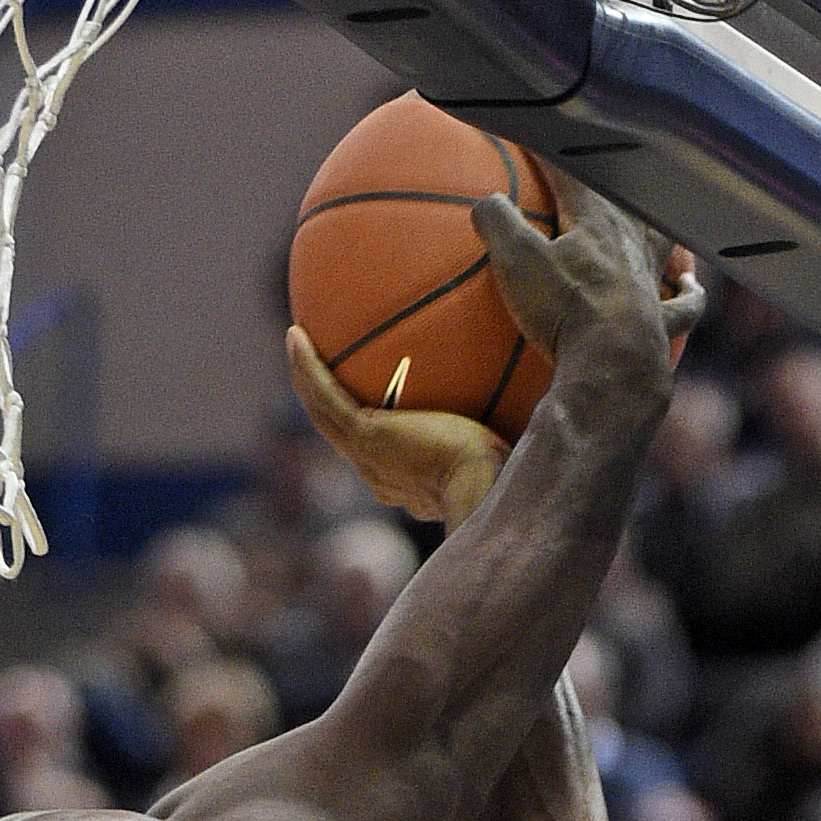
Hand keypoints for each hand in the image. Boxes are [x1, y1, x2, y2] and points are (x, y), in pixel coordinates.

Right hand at [286, 332, 506, 530]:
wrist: (488, 485)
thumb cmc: (508, 472)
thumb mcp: (503, 447)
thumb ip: (501, 429)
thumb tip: (525, 390)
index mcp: (408, 483)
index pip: (379, 455)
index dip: (367, 428)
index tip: (369, 408)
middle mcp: (380, 475)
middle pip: (341, 434)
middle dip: (325, 402)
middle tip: (314, 367)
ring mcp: (367, 458)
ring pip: (323, 414)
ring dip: (305, 378)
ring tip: (295, 341)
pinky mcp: (364, 438)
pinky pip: (325, 397)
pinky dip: (308, 368)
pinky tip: (296, 335)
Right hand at [470, 176, 689, 391]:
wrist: (611, 365)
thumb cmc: (563, 311)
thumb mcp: (516, 262)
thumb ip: (498, 222)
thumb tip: (487, 200)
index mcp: (595, 221)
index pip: (570, 175)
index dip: (549, 155)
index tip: (534, 138)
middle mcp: (629, 242)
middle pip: (625, 199)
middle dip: (611, 179)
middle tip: (605, 164)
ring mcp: (650, 283)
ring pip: (661, 240)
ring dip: (658, 224)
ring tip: (658, 212)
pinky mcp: (662, 323)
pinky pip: (684, 305)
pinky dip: (690, 293)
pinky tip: (689, 284)